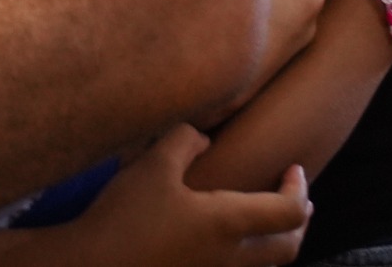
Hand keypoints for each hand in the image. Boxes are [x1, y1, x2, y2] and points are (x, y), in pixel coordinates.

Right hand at [60, 126, 306, 266]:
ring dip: (273, 240)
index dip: (298, 188)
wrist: (92, 266)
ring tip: (264, 220)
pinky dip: (245, 253)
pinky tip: (223, 238)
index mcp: (228, 224)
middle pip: (287, 248)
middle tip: (299, 202)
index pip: (287, 211)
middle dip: (299, 223)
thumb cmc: (126, 216)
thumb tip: (205, 138)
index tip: (294, 168)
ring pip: (262, 265)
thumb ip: (184, 142)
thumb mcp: (153, 165)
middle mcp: (230, 257)